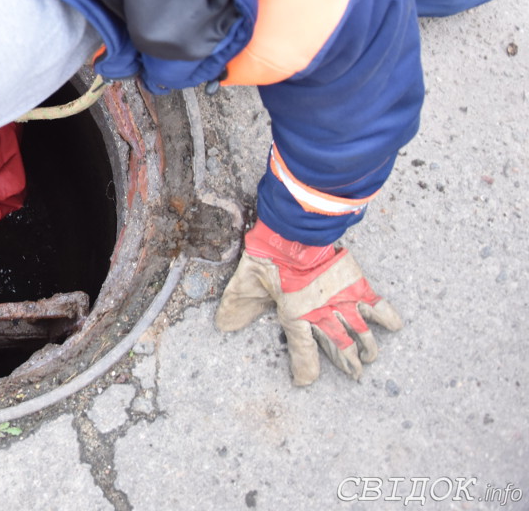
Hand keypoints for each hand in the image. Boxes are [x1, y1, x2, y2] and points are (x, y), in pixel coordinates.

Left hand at [214, 219, 402, 385]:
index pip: (303, 354)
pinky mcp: (356, 286)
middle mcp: (323, 315)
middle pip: (340, 348)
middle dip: (348, 364)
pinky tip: (397, 326)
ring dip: (367, 348)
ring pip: (361, 334)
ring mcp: (342, 301)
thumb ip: (237, 306)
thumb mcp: (246, 283)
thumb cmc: (269, 257)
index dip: (304, 371)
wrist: (295, 235)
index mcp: (296, 317)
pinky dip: (389, 317)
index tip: (304, 382)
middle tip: (354, 375)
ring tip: (370, 358)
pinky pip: (377, 305)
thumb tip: (222, 326)